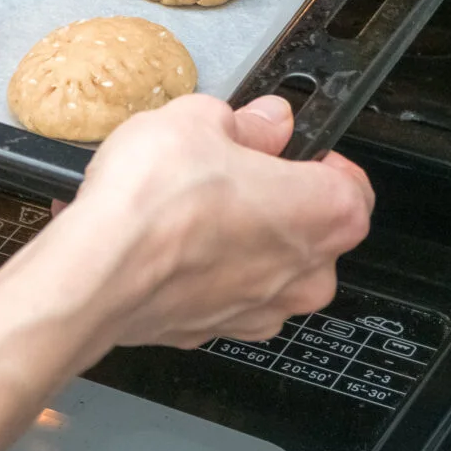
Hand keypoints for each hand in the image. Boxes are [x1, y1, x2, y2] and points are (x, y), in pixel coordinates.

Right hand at [34, 93, 373, 350]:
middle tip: (226, 168)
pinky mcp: (214, 331)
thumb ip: (246, 122)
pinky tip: (163, 241)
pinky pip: (222, 292)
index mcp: (325, 213)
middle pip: (309, 228)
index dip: (319, 158)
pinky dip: (200, 270)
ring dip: (236, 238)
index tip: (287, 145)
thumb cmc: (154, 202)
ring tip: (184, 204)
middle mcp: (306, 273)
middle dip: (273, 198)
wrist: (97, 271)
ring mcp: (261, 310)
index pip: (353, 184)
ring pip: (265, 265)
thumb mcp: (199, 119)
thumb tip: (266, 121)